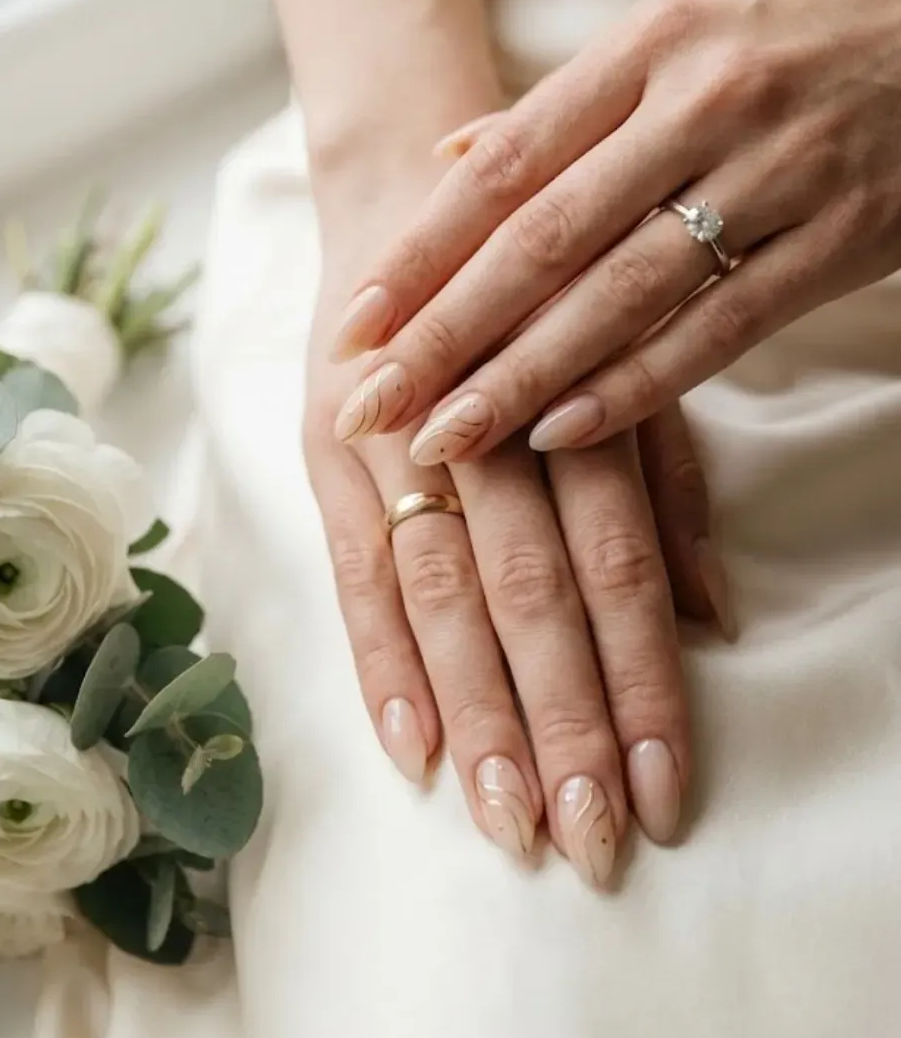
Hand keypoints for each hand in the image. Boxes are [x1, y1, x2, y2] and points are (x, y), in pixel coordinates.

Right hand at [308, 265, 724, 885]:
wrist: (405, 194)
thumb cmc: (534, 299)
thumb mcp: (616, 368)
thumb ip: (665, 486)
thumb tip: (714, 618)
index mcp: (578, 407)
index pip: (618, 568)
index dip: (643, 684)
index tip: (665, 791)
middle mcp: (489, 428)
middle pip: (533, 597)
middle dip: (564, 727)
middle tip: (591, 844)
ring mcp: (395, 441)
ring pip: (445, 596)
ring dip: (478, 717)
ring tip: (507, 824)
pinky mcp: (323, 452)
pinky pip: (354, 571)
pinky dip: (380, 663)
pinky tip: (410, 751)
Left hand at [325, 0, 900, 456]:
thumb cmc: (798, 33)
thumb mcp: (679, 30)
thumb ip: (565, 106)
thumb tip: (447, 160)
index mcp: (650, 45)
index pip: (507, 166)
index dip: (422, 251)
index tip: (355, 323)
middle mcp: (702, 104)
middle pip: (546, 238)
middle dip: (447, 332)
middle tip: (371, 406)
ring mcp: (777, 174)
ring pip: (623, 294)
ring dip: (524, 375)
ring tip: (448, 439)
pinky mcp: (838, 240)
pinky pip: (720, 328)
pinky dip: (638, 386)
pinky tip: (564, 433)